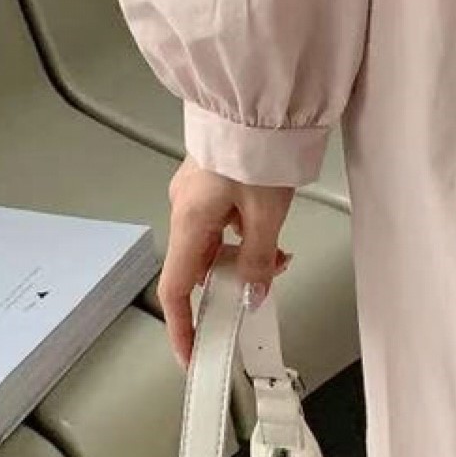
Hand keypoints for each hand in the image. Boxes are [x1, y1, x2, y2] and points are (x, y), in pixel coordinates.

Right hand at [157, 155, 294, 369]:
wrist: (261, 101)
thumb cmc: (256, 149)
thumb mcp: (266, 214)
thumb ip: (258, 259)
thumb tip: (253, 291)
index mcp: (188, 221)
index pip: (176, 289)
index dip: (182, 327)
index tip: (191, 356)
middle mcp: (183, 207)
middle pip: (199, 265)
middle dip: (231, 283)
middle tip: (266, 284)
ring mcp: (195, 192)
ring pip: (214, 243)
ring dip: (243, 256)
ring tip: (279, 253)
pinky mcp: (210, 180)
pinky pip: (221, 221)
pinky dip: (243, 233)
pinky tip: (269, 229)